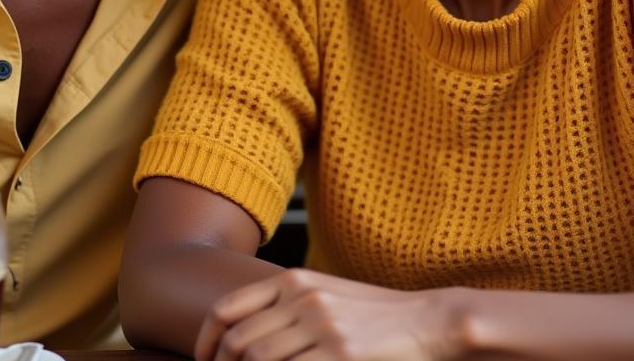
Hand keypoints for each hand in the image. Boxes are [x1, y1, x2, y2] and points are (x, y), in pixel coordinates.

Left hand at [195, 268, 470, 360]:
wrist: (427, 320)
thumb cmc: (376, 316)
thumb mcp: (326, 298)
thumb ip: (289, 308)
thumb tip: (247, 341)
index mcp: (294, 280)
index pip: (229, 307)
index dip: (206, 340)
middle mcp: (302, 297)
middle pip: (239, 340)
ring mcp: (320, 325)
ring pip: (258, 358)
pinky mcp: (339, 353)